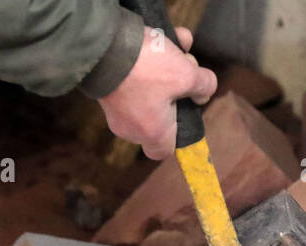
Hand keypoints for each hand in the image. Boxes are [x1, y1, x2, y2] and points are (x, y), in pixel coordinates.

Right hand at [98, 26, 216, 160]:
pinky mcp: (107, 85)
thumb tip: (204, 93)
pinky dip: (149, 58)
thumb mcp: (186, 74)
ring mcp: (116, 106)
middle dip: (178, 87)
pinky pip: (134, 76)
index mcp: (151, 132)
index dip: (178, 133)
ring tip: (179, 43)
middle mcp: (131, 126)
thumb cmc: (146, 69)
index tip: (187, 108)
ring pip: (150, 89)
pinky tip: (163, 35)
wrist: (102, 44)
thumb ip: (203, 86)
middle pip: (162, 114)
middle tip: (186, 67)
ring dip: (169, 65)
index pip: (164, 150)